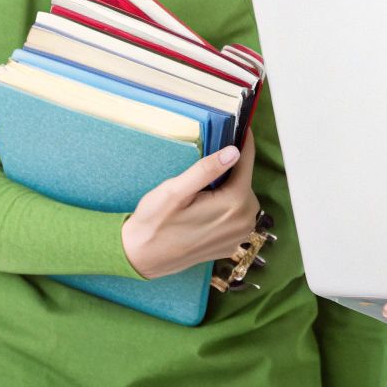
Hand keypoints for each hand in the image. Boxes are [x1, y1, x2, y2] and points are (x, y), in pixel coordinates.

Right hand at [121, 131, 259, 278]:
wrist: (141, 258)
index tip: (244, 128)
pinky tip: (207, 209)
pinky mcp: (232, 245)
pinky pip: (238, 217)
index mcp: (234, 204)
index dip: (245, 144)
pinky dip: (228, 208)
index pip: (246, 164)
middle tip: (209, 167)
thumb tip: (233, 152)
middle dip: (232, 171)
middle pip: (245, 182)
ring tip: (205, 190)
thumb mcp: (174, 191)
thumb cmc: (153, 223)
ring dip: (230, 190)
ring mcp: (239, 236)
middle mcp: (244, 221)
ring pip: (244, 199)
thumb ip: (205, 170)